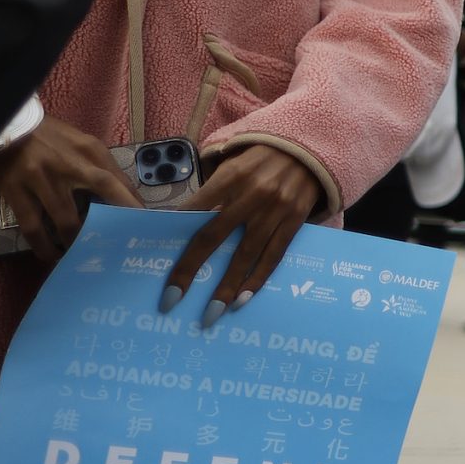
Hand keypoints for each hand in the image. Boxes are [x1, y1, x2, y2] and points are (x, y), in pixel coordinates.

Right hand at [0, 118, 138, 260]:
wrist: (6, 125)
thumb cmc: (48, 137)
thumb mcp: (80, 143)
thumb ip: (100, 166)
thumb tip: (127, 195)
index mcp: (89, 150)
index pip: (120, 180)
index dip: (133, 205)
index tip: (146, 226)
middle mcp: (70, 163)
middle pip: (104, 192)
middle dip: (116, 220)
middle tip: (121, 246)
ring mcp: (41, 177)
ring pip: (66, 220)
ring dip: (76, 242)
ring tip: (82, 257)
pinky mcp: (15, 189)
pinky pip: (32, 226)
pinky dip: (43, 245)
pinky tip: (51, 255)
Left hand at [165, 145, 323, 324]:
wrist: (309, 150)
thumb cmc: (261, 159)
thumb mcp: (232, 163)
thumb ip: (212, 191)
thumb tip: (182, 221)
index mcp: (230, 176)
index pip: (193, 210)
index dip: (172, 235)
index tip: (155, 256)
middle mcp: (252, 195)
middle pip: (213, 237)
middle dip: (190, 269)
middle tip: (171, 299)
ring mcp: (275, 210)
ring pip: (246, 254)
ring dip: (226, 286)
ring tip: (211, 313)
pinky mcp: (294, 222)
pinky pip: (274, 256)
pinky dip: (257, 279)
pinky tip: (242, 299)